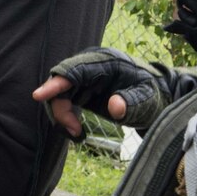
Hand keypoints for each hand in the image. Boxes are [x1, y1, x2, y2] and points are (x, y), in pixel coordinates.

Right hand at [33, 47, 196, 135]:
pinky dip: (66, 116)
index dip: (55, 83)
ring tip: (77, 134)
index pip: (73, 70)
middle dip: (60, 107)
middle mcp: (90, 66)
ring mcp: (85, 77)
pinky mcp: (83, 89)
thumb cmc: (154, 96)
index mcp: (105, 61)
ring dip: (62, 115)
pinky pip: (64, 100)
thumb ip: (132, 102)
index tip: (38, 96)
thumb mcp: (148, 100)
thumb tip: (114, 107)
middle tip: (74, 131)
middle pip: (61, 83)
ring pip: (59, 94)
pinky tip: (76, 131)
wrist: (158, 98)